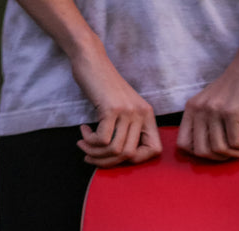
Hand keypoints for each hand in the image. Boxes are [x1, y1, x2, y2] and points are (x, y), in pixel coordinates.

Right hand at [70, 48, 160, 166]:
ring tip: (84, 144)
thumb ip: (126, 130)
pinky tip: (84, 130)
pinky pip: (103, 140)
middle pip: (129, 155)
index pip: (154, 150)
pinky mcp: (112, 108)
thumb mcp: (122, 109)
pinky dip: (90, 141)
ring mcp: (128, 111)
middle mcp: (141, 113)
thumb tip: (118, 159)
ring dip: (95, 152)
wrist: (92, 60)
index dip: (135, 160)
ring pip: (115, 150)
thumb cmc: (103, 86)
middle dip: (107, 161)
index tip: (116, 156)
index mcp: (148, 115)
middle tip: (90, 155)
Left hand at [177, 51, 238, 160]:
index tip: (216, 152)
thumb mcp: (213, 101)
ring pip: (219, 149)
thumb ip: (206, 121)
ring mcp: (214, 110)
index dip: (199, 155)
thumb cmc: (235, 85)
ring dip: (237, 154)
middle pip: (201, 152)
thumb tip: (209, 150)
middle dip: (220, 159)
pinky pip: (235, 142)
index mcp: (191, 108)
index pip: (183, 144)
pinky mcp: (231, 111)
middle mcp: (199, 109)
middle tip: (234, 153)